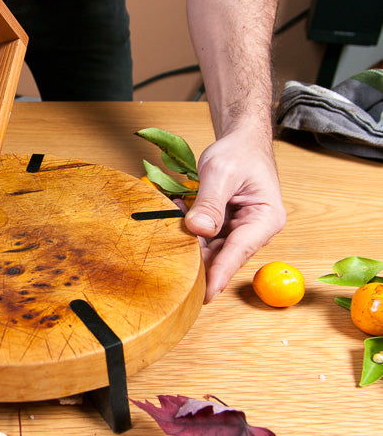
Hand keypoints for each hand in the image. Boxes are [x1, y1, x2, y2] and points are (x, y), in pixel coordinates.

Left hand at [180, 129, 285, 302]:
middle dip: (196, 254)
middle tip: (169, 251)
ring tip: (174, 219)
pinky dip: (188, 230)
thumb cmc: (239, 153)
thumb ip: (210, 202)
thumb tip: (199, 229)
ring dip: (189, 240)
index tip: (206, 294)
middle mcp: (255, 230)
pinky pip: (203, 239)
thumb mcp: (221, 172)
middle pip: (222, 254)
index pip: (239, 251)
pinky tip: (178, 212)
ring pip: (210, 249)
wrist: (241, 142)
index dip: (220, 273)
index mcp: (265, 219)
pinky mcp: (225, 229)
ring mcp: (239, 231)